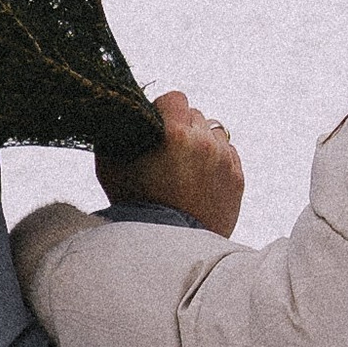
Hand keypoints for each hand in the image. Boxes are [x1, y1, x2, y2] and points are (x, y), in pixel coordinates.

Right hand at [98, 90, 244, 238]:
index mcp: (175, 133)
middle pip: (195, 116)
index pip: (175, 98)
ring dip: (201, 143)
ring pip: (214, 133)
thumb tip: (122, 113)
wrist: (165, 248)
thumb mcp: (110, 165)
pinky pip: (228, 156)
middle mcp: (204, 142)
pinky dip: (215, 162)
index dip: (162, 110)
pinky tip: (198, 179)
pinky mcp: (237, 180)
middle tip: (167, 153)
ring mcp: (224, 161)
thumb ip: (117, 132)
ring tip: (184, 168)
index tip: (156, 126)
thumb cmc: (133, 206)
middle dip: (181, 128)